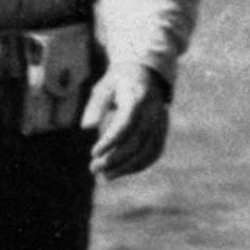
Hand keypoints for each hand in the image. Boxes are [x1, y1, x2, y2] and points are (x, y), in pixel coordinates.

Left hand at [85, 64, 173, 180]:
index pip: (125, 125)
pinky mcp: (163, 131)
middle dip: (115, 159)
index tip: (93, 153)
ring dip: (127, 167)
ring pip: (148, 152)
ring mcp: (161, 123)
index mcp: (138, 99)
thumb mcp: (104, 86)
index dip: (110, 142)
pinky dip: (139, 165)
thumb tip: (86, 127)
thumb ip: (95, 106)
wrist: (146, 73)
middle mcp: (154, 112)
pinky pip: (154, 153)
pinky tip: (121, 171)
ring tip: (105, 176)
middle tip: (94, 168)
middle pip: (137, 142)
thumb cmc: (119, 81)